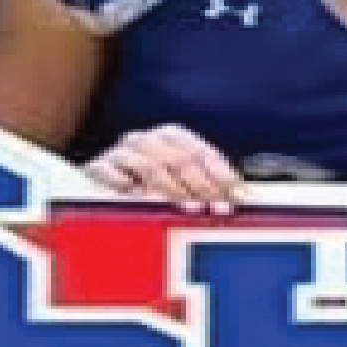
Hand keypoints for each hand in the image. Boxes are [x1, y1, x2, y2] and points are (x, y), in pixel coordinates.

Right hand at [85, 124, 248, 208]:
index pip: (202, 153)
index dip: (221, 176)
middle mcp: (148, 139)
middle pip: (180, 159)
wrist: (99, 184)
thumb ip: (208, 185)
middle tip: (214, 209)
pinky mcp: (99, 167)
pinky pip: (116, 174)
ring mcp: (122, 151)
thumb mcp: (179, 182)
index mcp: (172, 136)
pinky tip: (143, 201)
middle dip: (202, 187)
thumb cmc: (147, 185)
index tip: (236, 198)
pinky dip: (131, 187)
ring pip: (151, 166)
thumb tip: (247, 197)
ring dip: (173, 191)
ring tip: (188, 210)